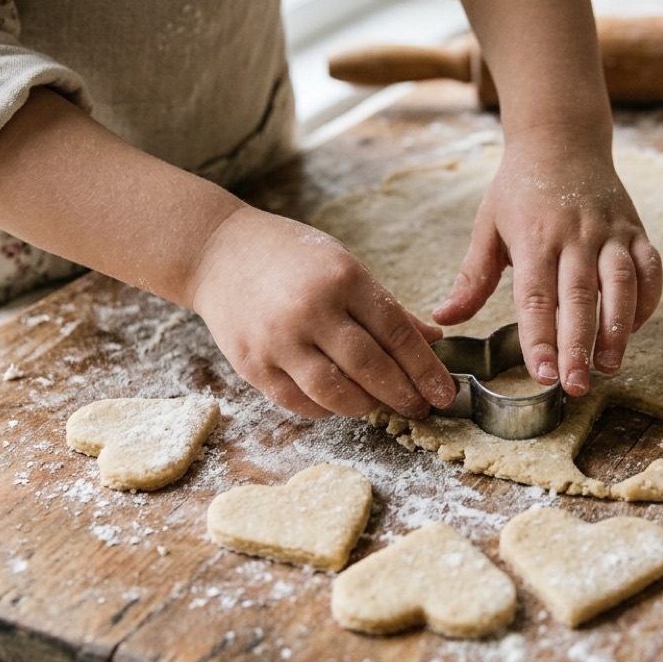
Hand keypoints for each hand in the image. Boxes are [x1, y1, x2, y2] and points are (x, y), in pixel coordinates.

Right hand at [190, 206, 456, 418]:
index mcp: (342, 279)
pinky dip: (326, 409)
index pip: (395, 333)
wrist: (218, 253)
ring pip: (334, 393)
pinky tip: (340, 402)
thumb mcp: (345, 266)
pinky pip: (298, 402)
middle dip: (402, 394)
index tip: (444, 392)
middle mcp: (310, 310)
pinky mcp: (252, 364)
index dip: (425, 369)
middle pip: (369, 368)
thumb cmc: (292, 257)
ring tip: (380, 405)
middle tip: (420, 408)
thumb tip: (432, 341)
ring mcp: (277, 340)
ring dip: (366, 406)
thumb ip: (387, 308)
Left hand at [432, 139, 662, 395]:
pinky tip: (633, 331)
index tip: (541, 376)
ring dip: (618, 329)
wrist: (561, 138)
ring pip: (621, 284)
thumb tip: (444, 318)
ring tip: (608, 367)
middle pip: (579, 298)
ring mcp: (610, 232)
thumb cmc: (519, 188)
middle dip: (578, 346)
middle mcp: (576, 236)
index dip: (539, 339)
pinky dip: (646, 302)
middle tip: (574, 387)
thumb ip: (472, 277)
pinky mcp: (635, 230)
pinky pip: (650, 270)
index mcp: (534, 238)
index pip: (536, 297)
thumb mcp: (487, 226)